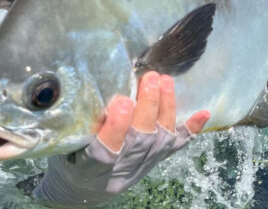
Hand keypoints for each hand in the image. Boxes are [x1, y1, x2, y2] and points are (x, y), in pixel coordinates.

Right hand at [33, 71, 209, 206]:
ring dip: (165, 108)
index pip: (105, 151)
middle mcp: (121, 170)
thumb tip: (88, 86)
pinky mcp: (155, 161)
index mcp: (90, 167)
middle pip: (139, 140)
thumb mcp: (65, 145)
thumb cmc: (69, 159)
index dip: (116, 129)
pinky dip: (191, 129)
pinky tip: (203, 113)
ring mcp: (142, 167)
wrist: (84, 189)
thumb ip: (77, 125)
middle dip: (147, 107)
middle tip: (149, 78)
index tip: (121, 104)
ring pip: (159, 139)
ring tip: (165, 80)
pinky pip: (176, 146)